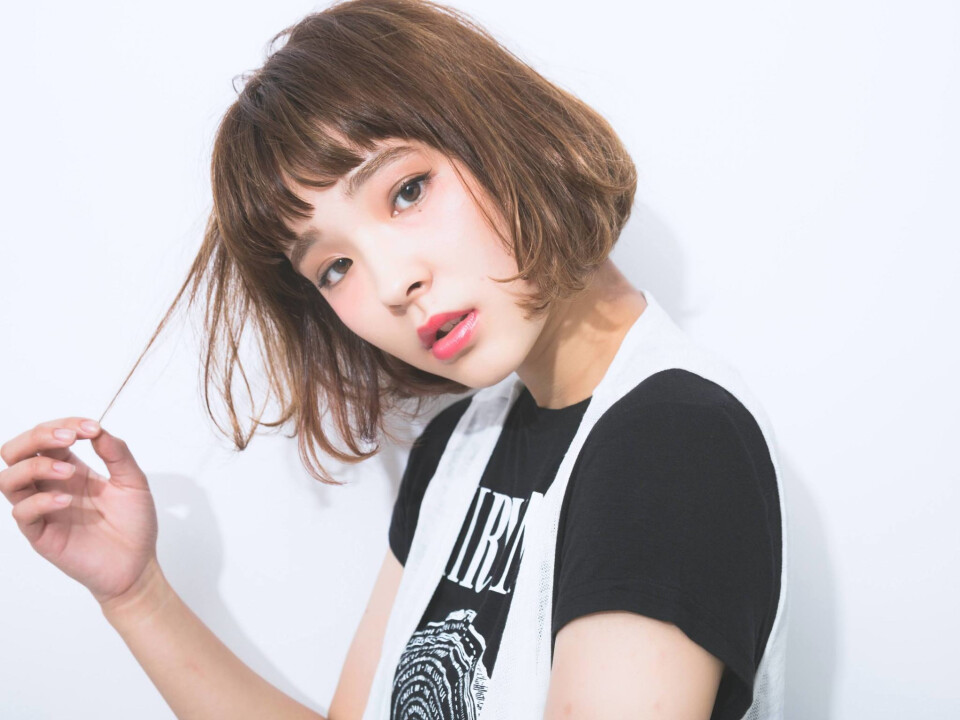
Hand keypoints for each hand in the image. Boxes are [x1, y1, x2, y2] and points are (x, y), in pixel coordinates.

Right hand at [0, 418, 158, 604]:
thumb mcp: (133, 482)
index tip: (92, 428)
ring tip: (69, 471)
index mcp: (71, 468)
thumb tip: (97, 429)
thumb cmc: (134, 523)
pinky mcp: (41, 534)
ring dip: (35, 466)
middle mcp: (50, 485)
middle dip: (37, 436)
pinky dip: (40, 501)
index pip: (49, 437)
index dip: (65, 424)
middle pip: (16, 451)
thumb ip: (117, 453)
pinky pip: (22, 513)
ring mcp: (43, 509)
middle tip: (69, 437)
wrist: (137, 564)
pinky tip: (67, 501)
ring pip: (8, 479)